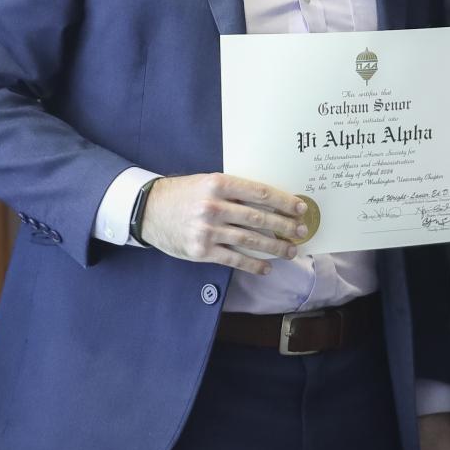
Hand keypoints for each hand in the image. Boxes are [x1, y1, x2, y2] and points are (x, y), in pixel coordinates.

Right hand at [138, 173, 305, 274]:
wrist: (148, 210)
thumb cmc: (183, 194)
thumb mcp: (207, 182)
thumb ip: (234, 190)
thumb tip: (269, 201)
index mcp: (218, 184)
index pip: (260, 192)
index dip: (283, 201)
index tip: (300, 207)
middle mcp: (214, 206)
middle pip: (259, 218)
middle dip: (284, 226)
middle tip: (301, 231)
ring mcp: (207, 230)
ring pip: (250, 240)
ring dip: (274, 247)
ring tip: (291, 250)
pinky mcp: (201, 250)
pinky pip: (234, 259)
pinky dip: (253, 264)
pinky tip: (267, 267)